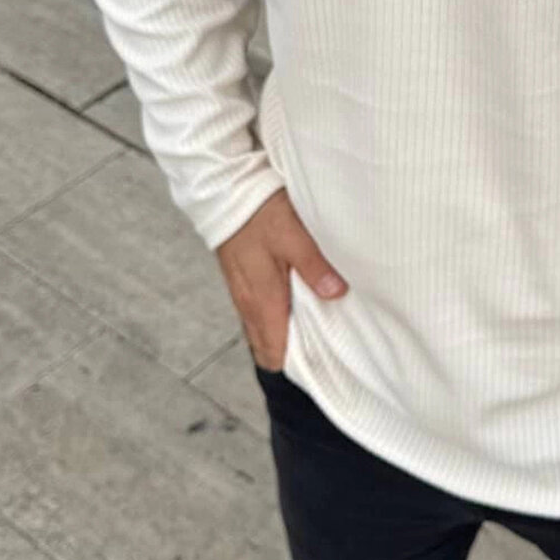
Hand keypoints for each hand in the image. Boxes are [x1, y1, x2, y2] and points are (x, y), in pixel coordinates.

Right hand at [215, 188, 346, 372]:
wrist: (223, 189)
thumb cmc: (258, 212)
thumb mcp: (293, 235)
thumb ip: (314, 266)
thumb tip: (336, 294)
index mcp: (263, 300)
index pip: (274, 353)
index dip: (296, 367)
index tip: (323, 370)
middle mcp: (249, 303)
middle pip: (268, 348)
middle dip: (292, 356)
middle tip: (324, 357)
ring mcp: (242, 292)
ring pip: (262, 330)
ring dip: (283, 337)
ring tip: (314, 338)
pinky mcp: (241, 279)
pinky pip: (258, 312)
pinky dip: (275, 319)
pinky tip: (294, 310)